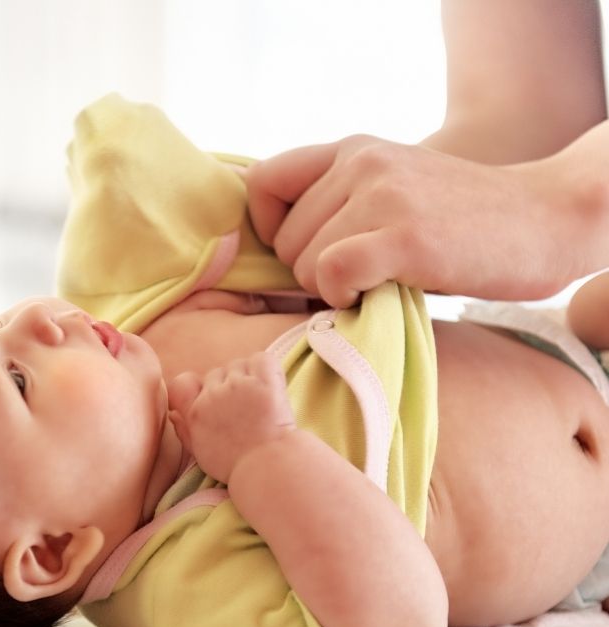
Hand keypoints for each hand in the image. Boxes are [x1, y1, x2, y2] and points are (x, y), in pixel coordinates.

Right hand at [167, 352, 295, 483]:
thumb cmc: (235, 465)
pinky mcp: (265, 383)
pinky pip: (261, 359)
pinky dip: (265, 368)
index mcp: (196, 412)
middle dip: (227, 385)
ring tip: (258, 399)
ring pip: (238, 365)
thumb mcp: (200, 452)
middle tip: (242, 406)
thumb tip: (173, 413)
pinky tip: (270, 385)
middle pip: (215, 373)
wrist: (268, 467)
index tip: (208, 396)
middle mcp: (213, 395)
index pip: (182, 381)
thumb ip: (184, 430)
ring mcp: (239, 386)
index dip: (195, 386)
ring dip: (247, 376)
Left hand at [246, 135, 580, 307]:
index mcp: (352, 148)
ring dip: (331, 289)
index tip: (303, 252)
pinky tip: (377, 294)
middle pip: (282, 239)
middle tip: (358, 277)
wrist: (545, 220)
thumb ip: (336, 204)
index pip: (262, 182)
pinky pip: (331, 273)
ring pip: (302, 262)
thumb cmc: (459, 222)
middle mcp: (361, 161)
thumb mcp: (390, 191)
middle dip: (309, 272)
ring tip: (379, 282)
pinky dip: (343, 296)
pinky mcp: (405, 234)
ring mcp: (383, 194)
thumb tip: (270, 251)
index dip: (267, 229)